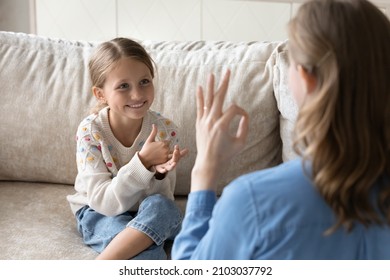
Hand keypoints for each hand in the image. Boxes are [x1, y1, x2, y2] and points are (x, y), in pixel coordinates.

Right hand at [139, 124, 170, 169]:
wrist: (143, 159)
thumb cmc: (146, 149)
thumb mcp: (149, 139)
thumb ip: (154, 132)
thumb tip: (154, 124)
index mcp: (163, 143)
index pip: (167, 141)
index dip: (164, 143)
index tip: (159, 144)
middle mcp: (165, 148)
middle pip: (168, 146)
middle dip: (165, 147)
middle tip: (158, 149)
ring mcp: (166, 155)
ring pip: (169, 151)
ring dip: (166, 152)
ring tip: (159, 153)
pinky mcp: (165, 160)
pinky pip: (168, 157)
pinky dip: (165, 157)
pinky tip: (159, 157)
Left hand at [155, 145, 188, 173]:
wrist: (158, 167)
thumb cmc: (166, 162)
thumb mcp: (173, 157)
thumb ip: (179, 153)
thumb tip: (187, 149)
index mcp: (174, 160)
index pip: (177, 155)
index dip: (177, 151)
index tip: (176, 146)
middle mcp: (171, 164)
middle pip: (174, 160)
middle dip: (175, 156)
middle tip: (176, 151)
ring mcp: (166, 167)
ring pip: (170, 167)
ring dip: (172, 166)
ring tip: (174, 163)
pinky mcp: (161, 169)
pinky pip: (162, 171)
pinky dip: (164, 170)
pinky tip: (165, 169)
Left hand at [191, 70, 248, 191]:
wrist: (209, 163)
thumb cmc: (226, 155)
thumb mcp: (241, 143)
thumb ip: (244, 127)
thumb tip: (244, 115)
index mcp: (222, 126)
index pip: (235, 110)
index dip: (242, 112)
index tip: (244, 119)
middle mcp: (212, 121)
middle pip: (219, 97)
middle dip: (224, 83)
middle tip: (227, 71)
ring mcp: (204, 121)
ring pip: (208, 100)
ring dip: (210, 86)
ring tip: (211, 75)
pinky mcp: (199, 123)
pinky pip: (199, 107)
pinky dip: (199, 97)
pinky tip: (200, 87)